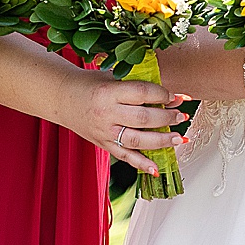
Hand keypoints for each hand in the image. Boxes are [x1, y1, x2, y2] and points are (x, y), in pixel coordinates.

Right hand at [52, 72, 184, 175]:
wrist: (63, 98)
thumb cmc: (90, 84)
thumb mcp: (111, 76)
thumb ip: (136, 84)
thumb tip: (167, 92)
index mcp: (109, 92)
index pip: (142, 93)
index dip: (163, 95)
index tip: (176, 96)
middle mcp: (107, 114)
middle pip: (143, 119)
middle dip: (167, 118)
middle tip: (181, 116)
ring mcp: (105, 132)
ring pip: (138, 141)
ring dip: (162, 141)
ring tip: (179, 138)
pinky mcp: (104, 145)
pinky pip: (126, 157)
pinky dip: (142, 164)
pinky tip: (157, 168)